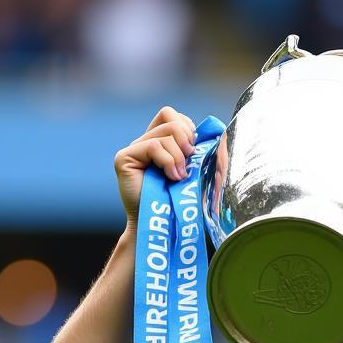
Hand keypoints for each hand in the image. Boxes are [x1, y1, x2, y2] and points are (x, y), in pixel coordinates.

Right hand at [114, 106, 195, 227]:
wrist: (163, 226)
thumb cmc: (181, 202)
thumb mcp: (196, 171)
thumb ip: (200, 150)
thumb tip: (218, 132)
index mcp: (160, 142)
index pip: (173, 115)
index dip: (188, 130)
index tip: (193, 154)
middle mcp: (144, 142)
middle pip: (170, 118)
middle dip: (186, 141)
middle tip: (187, 166)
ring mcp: (133, 149)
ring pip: (167, 134)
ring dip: (179, 157)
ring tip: (178, 178)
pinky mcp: (124, 158)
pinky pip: (154, 146)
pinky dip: (168, 161)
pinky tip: (171, 178)